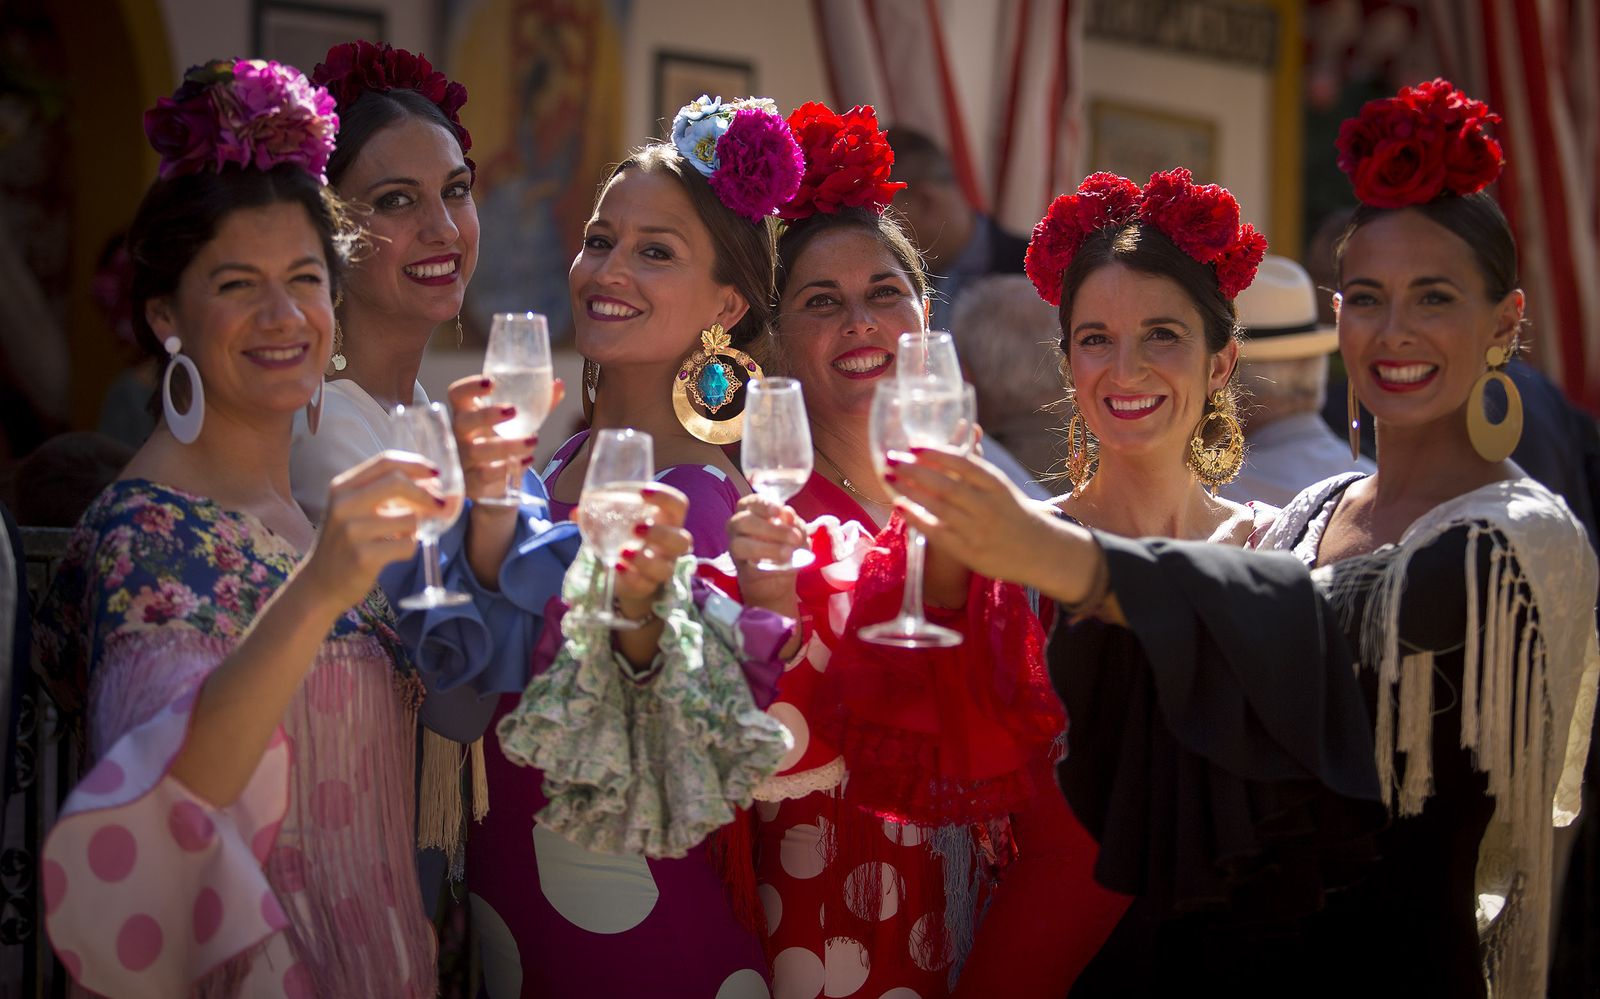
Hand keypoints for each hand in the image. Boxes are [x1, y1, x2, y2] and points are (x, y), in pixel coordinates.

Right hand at [301, 451, 442, 610]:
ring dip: (416, 528)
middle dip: (426, 493)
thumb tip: (433, 483)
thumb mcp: (354, 510)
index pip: (386, 462)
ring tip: (402, 536)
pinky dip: (409, 549)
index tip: (436, 473)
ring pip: (408, 518)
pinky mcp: (363, 556)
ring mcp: (352, 530)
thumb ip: (384, 493)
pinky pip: (407, 545)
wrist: (320, 584)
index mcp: (342, 487)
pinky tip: (394, 553)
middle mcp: (344, 504)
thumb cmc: (346, 544)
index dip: (416, 465)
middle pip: (398, 482)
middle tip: (440, 504)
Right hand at [446, 373, 565, 502]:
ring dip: (506, 445)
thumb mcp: (518, 423)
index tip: (491, 382)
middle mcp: (460, 435)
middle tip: (513, 410)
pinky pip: (486, 474)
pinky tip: (526, 461)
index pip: (457, 394)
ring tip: (533, 440)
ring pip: (477, 451)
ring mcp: (463, 459)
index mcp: (467, 413)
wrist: (495, 483)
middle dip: (486, 415)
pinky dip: (507, 468)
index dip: (470, 387)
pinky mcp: (472, 482)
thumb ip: (537, 404)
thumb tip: (558, 385)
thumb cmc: (502, 442)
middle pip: (463, 421)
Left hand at [579, 483, 691, 616]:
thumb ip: (600, 515)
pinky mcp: (649, 586)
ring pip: (665, 567)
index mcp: (667, 521)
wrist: (627, 573)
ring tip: (623, 551)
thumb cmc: (627, 538)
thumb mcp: (617, 523)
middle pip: (681, 540)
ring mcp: (662, 567)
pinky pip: (646, 585)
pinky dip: (632, 577)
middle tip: (636, 528)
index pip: (678, 505)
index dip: (666, 497)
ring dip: (645, 559)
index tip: (644, 492)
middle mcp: (671, 546)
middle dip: (660, 534)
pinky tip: (618, 568)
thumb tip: (576, 512)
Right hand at [727, 493, 805, 612]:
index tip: (778, 511)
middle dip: (770, 529)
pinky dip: (767, 566)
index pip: (752, 502)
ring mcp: (735, 546)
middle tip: (795, 538)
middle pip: (744, 521)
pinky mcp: (739, 567)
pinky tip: (782, 567)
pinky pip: (748, 566)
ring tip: (788, 554)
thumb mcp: (796, 533)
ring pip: (740, 544)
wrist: (775, 580)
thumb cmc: (785, 546)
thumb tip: (788, 513)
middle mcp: (738, 525)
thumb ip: (793, 523)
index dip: (764, 505)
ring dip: (767, 548)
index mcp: (751, 511)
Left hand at [888, 446, 1058, 587]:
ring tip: (888, 478)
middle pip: (946, 485)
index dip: (937, 454)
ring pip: (938, 507)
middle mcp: (986, 505)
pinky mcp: (968, 551)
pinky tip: (899, 506)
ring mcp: (977, 529)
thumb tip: (966, 427)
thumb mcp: (1000, 485)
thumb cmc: (1011, 511)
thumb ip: (977, 463)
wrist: (1038, 551)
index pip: (964, 464)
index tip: (913, 445)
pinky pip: (937, 533)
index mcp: (996, 484)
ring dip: (910, 491)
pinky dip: (917, 519)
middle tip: (889, 459)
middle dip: (914, 471)